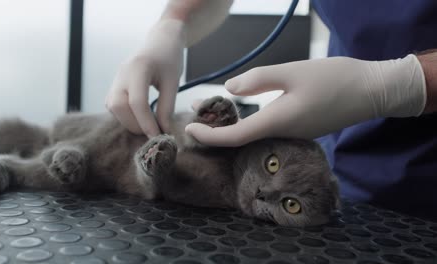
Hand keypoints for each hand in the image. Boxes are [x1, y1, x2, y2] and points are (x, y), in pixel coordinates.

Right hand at [106, 19, 184, 136]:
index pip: (137, 102)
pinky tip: (140, 119)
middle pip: (118, 106)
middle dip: (134, 124)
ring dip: (128, 121)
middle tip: (153, 133)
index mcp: (138, 68)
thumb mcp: (173, 82)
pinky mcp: (115, 84)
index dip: (146, 123)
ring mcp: (115, 78)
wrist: (160, 40)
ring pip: (112, 107)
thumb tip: (164, 132)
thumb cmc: (170, 58)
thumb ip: (167, 107)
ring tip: (148, 127)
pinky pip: (112, 104)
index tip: (158, 137)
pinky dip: (124, 116)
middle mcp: (122, 73)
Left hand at [186, 55, 426, 145]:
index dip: (209, 137)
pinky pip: (266, 131)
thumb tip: (229, 88)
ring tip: (210, 108)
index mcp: (278, 122)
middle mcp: (282, 134)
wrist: (372, 91)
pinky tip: (240, 110)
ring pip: (253, 136)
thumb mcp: (293, 72)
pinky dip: (247, 123)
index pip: (234, 138)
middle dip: (214, 130)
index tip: (189, 130)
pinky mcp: (299, 129)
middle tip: (197, 111)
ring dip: (229, 125)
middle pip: (240, 140)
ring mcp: (291, 135)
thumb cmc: (335, 79)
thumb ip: (258, 79)